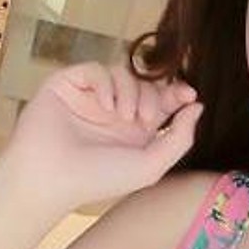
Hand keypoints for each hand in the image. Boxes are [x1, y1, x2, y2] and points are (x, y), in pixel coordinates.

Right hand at [0, 61, 203, 209]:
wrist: (51, 177)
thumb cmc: (99, 178)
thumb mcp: (151, 166)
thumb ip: (180, 138)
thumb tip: (197, 106)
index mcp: (133, 133)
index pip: (161, 102)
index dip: (177, 94)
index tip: (189, 95)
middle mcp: (112, 113)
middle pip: (145, 84)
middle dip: (153, 96)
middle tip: (146, 117)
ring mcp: (90, 97)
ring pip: (122, 73)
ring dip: (130, 91)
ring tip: (123, 117)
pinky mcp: (68, 84)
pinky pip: (95, 70)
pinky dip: (105, 84)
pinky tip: (104, 107)